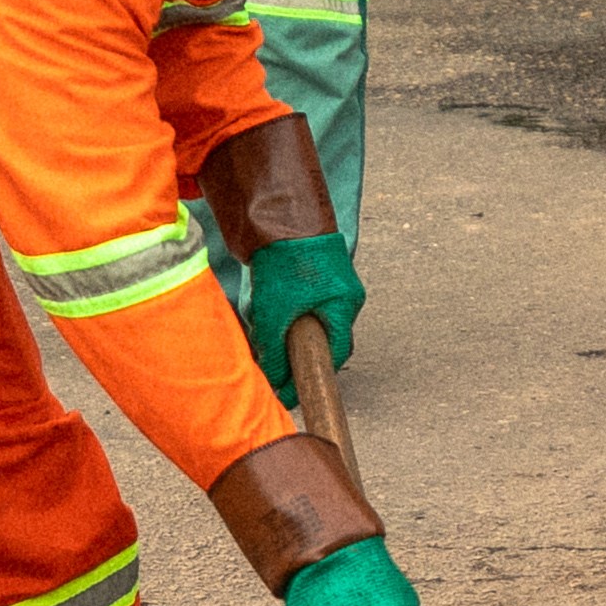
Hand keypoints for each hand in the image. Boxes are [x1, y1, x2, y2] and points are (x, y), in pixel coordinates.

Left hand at [233, 221, 362, 381]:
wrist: (277, 213)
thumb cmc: (287, 260)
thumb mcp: (276, 313)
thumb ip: (275, 351)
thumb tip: (275, 383)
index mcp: (345, 305)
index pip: (336, 354)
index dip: (314, 376)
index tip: (292, 392)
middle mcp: (342, 293)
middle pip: (321, 337)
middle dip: (296, 354)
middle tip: (273, 368)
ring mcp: (327, 280)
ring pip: (305, 319)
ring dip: (283, 331)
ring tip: (262, 333)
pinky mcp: (309, 270)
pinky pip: (297, 301)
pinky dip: (279, 312)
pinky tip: (260, 311)